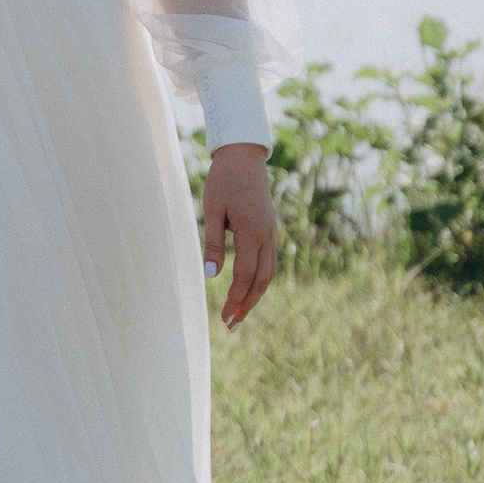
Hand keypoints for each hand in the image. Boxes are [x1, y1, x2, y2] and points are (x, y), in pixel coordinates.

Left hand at [202, 143, 277, 329]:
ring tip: (238, 314)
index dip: (235, 298)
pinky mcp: (269, 231)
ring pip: (268, 274)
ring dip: (254, 296)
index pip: (246, 275)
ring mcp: (272, 234)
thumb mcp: (212, 209)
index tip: (224, 317)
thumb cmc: (223, 180)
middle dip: (247, 305)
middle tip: (231, 325)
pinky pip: (268, 262)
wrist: (243, 157)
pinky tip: (246, 291)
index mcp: (252, 231)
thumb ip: (213, 243)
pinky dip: (259, 281)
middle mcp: (268, 236)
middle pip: (262, 281)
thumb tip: (212, 276)